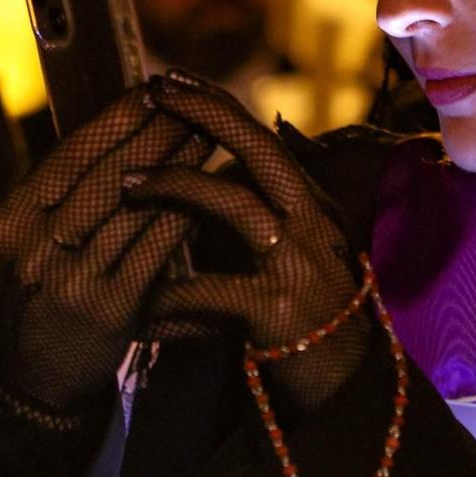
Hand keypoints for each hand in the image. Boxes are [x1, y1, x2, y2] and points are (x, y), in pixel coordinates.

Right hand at [0, 87, 212, 410]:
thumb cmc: (40, 295)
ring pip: (134, 207)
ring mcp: (70, 278)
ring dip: (179, 166)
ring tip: (212, 136)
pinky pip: (154, 250)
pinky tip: (209, 193)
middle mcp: (35, 244)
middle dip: (157, 132)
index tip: (155, 91)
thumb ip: (63, 192)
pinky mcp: (108, 309)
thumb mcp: (29, 240)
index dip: (117, 119)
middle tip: (197, 102)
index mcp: (14, 216)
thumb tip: (119, 126)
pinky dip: (182, 216)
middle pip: (106, 173)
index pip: (72, 153)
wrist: (28, 382)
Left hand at [130, 74, 365, 415]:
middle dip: (204, 113)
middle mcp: (312, 223)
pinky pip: (209, 292)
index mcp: (310, 206)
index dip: (216, 105)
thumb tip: (197, 181)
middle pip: (258, 148)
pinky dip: (168, 301)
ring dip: (173, 188)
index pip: (264, 139)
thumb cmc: (309, 327)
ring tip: (124, 187)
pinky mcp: (281, 309)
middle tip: (154, 92)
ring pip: (233, 203)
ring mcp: (300, 262)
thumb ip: (252, 221)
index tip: (172, 80)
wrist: (350, 396)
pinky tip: (139, 314)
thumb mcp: (287, 259)